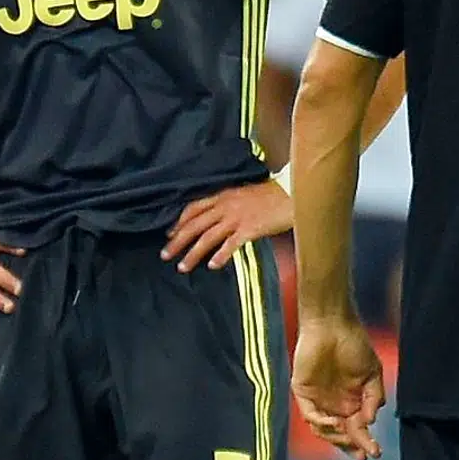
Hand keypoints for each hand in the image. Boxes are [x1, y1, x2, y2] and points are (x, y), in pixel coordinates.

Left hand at [161, 180, 291, 272]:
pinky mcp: (251, 228)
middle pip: (194, 225)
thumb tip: (217, 218)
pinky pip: (231, 244)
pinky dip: (220, 255)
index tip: (169, 234)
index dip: (179, 222)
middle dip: (178, 241)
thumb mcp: (243, 195)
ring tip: (183, 267)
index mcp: (222, 196)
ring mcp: (237, 218)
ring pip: (208, 237)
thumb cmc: (271, 194)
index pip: (193, 209)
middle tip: (165, 255)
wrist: (293, 191)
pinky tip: (212, 265)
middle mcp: (225, 206)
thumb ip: (228, 205)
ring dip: (193, 253)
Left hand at [293, 315, 386, 459]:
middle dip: (351, 446)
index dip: (364, 442)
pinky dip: (321, 422)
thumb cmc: (354, 345)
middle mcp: (333, 403)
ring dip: (336, 438)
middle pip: (339, 434)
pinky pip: (309, 414)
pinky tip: (335, 421)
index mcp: (351, 401)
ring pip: (323, 429)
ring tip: (349, 438)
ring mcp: (317, 398)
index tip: (375, 453)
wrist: (333, 325)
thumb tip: (370, 422)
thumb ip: (373, 398)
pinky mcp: (302, 390)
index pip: (355, 429)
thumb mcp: (373, 374)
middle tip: (363, 454)